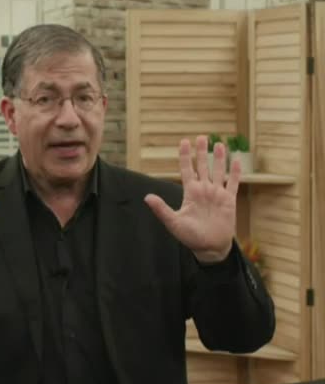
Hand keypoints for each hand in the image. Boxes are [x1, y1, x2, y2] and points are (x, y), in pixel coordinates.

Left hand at [145, 137, 238, 262]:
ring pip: (219, 171)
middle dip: (202, 151)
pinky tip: (237, 161)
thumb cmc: (189, 236)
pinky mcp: (229, 201)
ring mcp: (217, 194)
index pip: (187, 169)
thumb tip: (147, 197)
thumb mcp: (173, 222)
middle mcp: (203, 190)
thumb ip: (161, 209)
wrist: (209, 247)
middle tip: (202, 136)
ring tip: (220, 143)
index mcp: (190, 193)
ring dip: (219, 158)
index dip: (186, 156)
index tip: (184, 141)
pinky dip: (235, 173)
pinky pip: (233, 183)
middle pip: (203, 166)